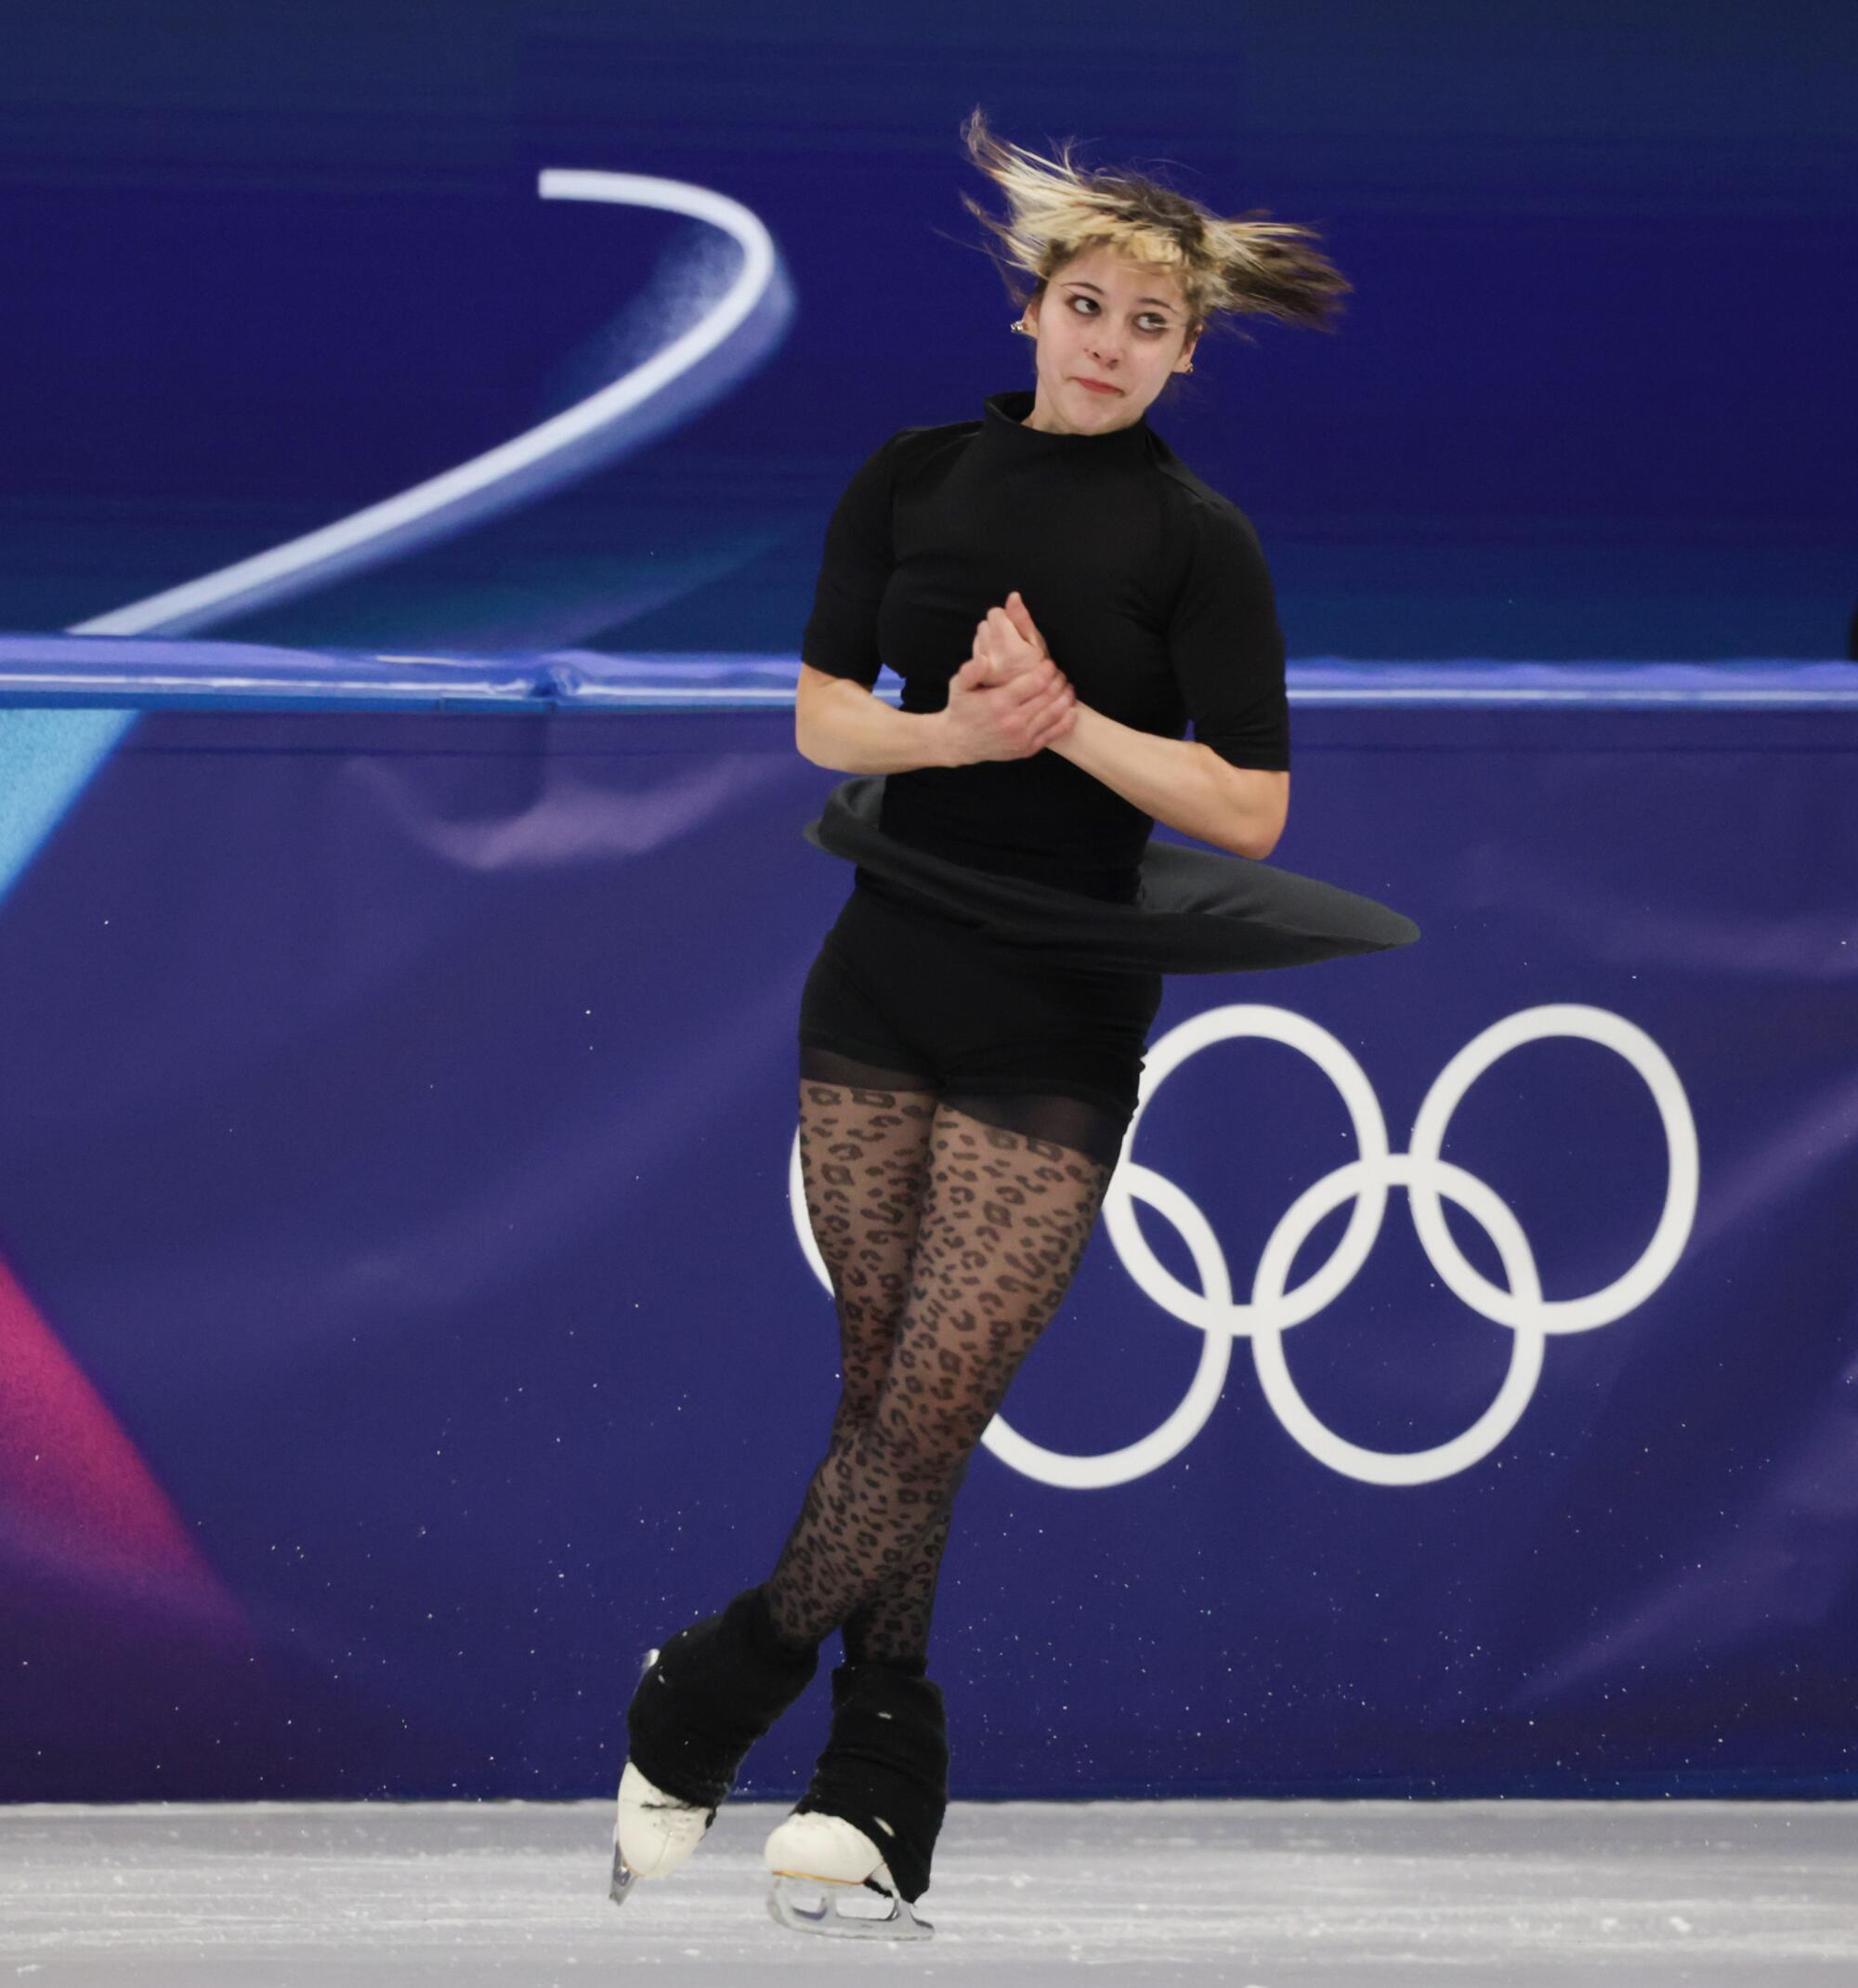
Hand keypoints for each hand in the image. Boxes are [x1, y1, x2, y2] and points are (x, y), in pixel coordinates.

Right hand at [941, 592, 1076, 764]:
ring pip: (1055, 713)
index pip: (1035, 681)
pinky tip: (1071, 709)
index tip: (1049, 664)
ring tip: (1067, 687)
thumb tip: (985, 659)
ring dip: (1066, 697)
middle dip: (1058, 681)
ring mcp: (1022, 737)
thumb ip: (971, 671)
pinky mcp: (1027, 749)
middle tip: (1060, 674)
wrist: (957, 742)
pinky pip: (1054, 734)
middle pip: (1048, 695)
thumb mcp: (959, 686)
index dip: (1047, 670)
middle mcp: (1013, 721)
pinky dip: (1067, 720)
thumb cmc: (961, 709)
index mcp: (999, 702)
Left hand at [969, 589, 1048, 683]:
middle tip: (1011, 643)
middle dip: (996, 629)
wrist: (1032, 698)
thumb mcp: (1037, 642)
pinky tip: (997, 662)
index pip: (994, 613)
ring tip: (1005, 654)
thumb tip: (1013, 596)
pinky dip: (984, 652)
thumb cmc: (1039, 667)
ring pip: (978, 637)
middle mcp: (991, 656)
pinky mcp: (978, 676)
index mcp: (1007, 645)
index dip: (1006, 618)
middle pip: (984, 623)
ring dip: (989, 640)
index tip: (1016, 630)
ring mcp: (982, 668)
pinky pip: (975, 652)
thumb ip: (1022, 619)